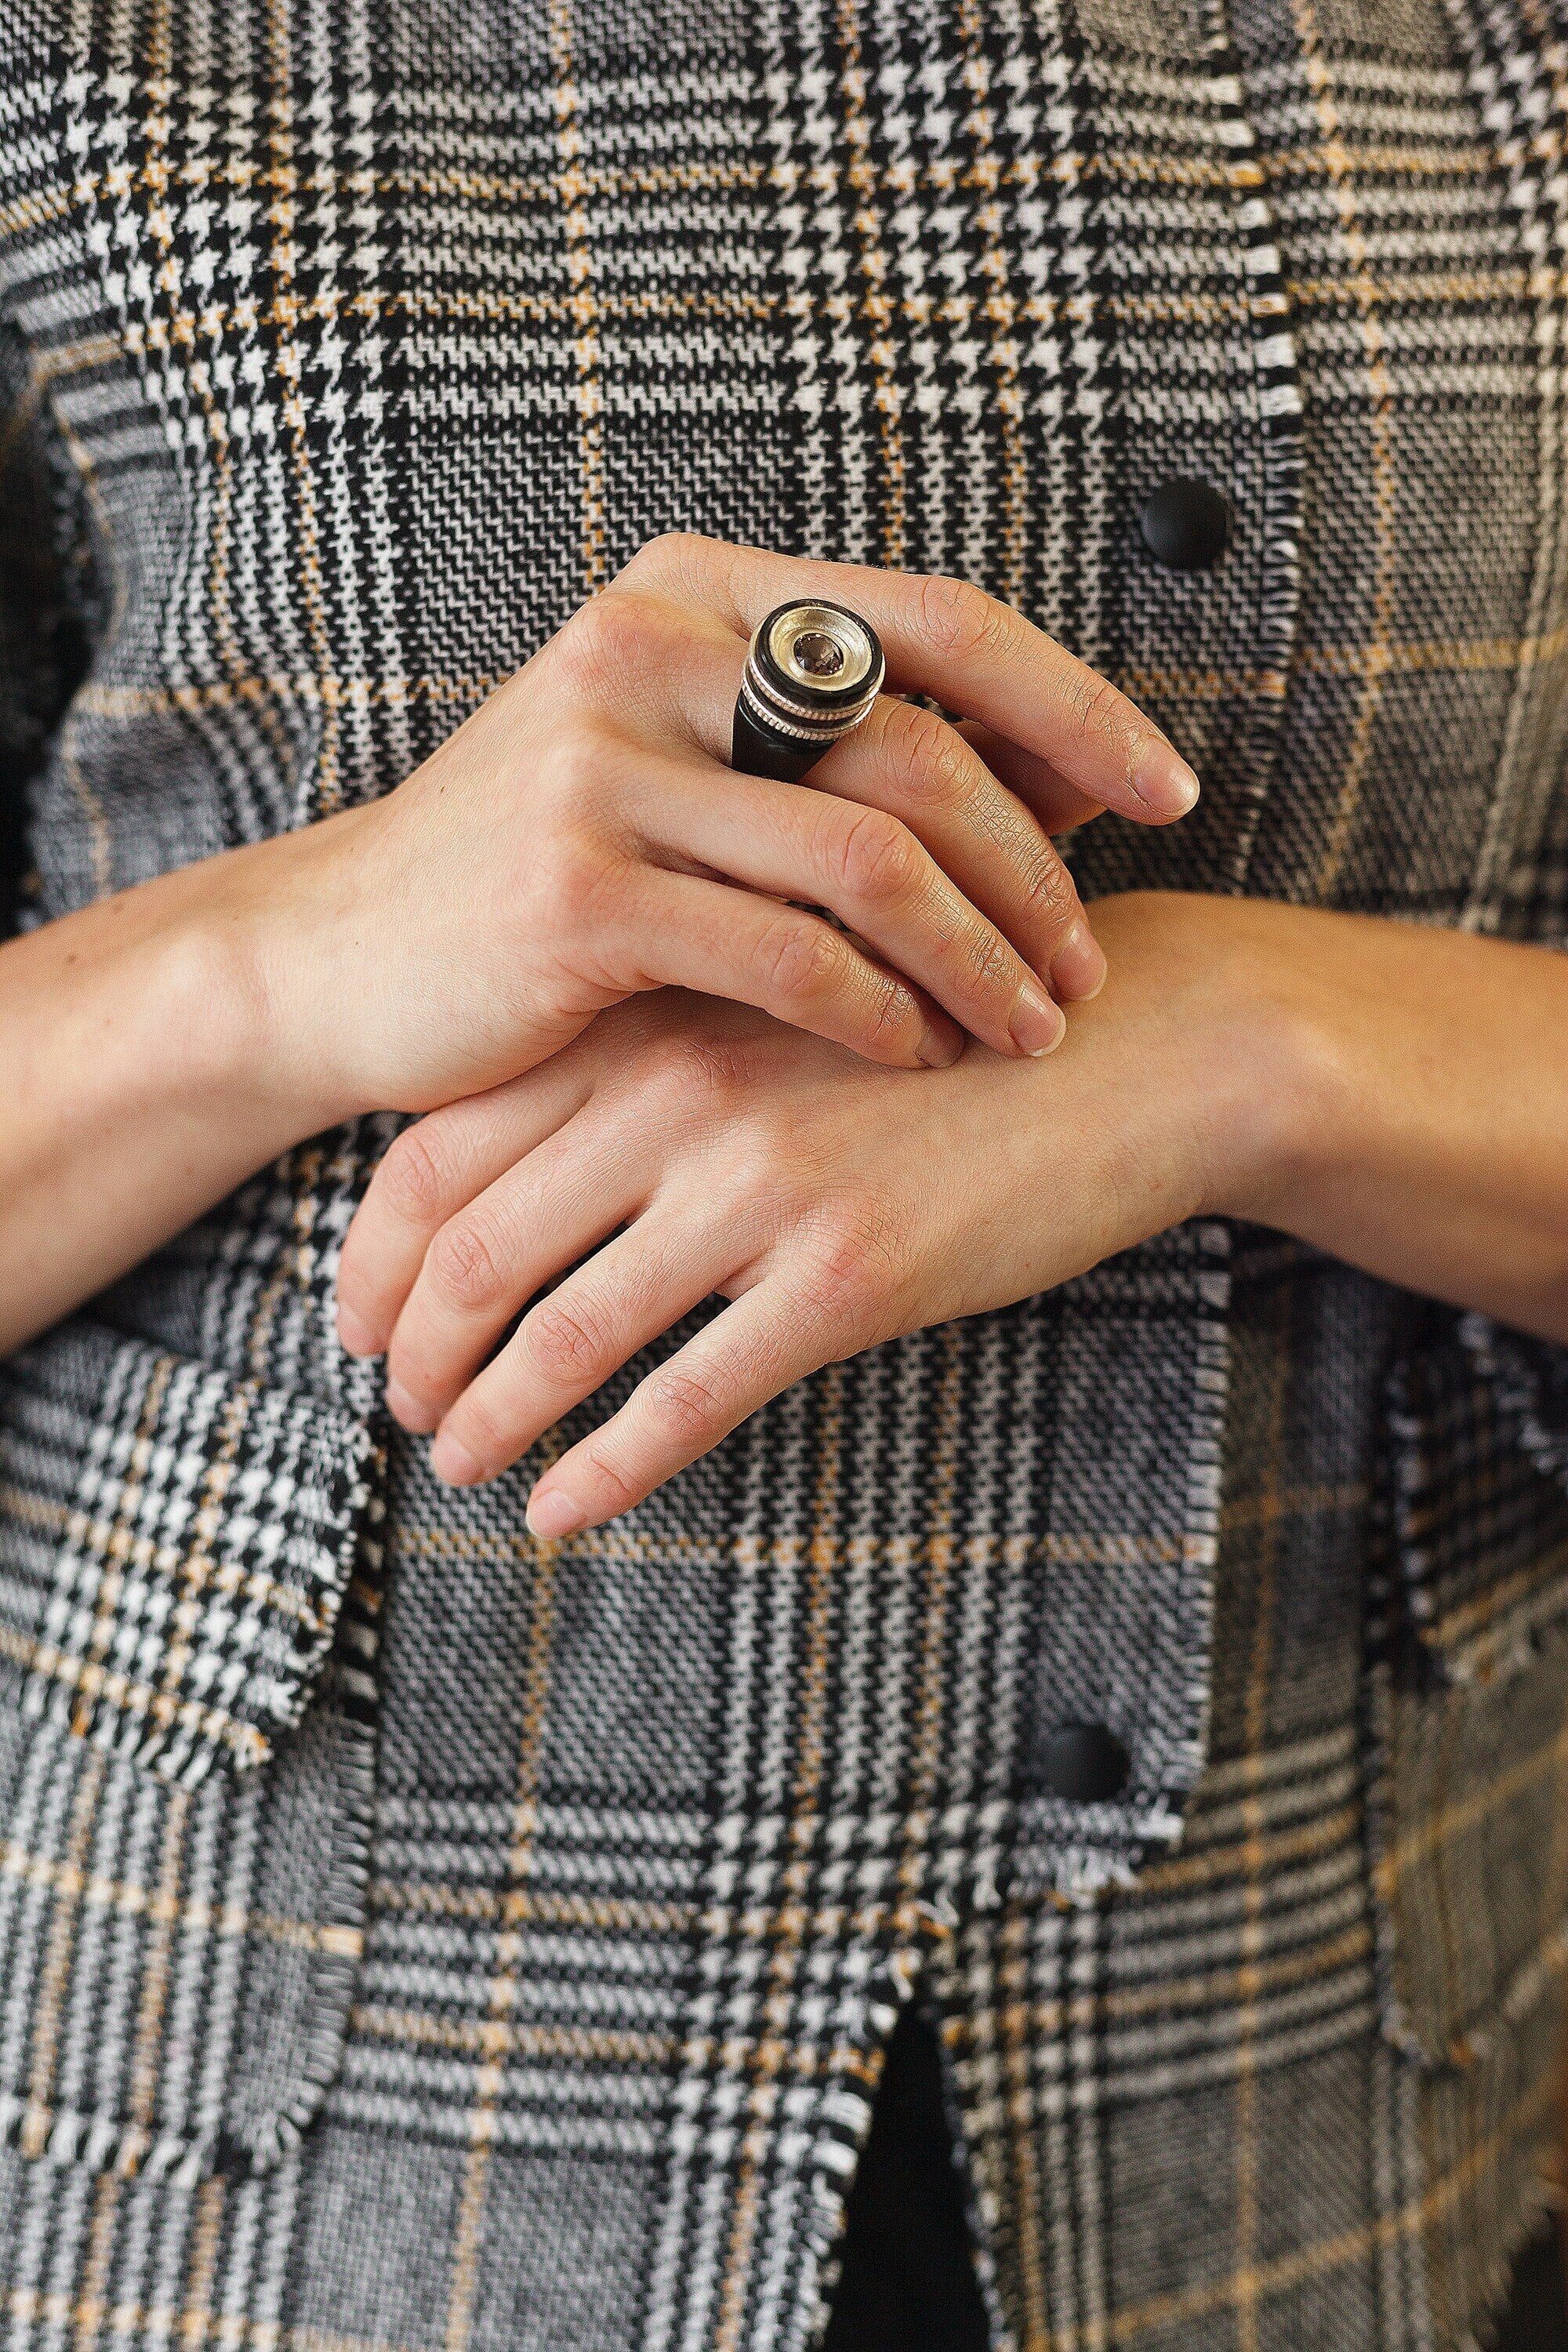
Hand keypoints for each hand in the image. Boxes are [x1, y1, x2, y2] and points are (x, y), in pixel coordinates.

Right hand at [239, 533, 1198, 1124]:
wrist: (342, 960)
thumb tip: (1054, 782)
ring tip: (1029, 1030)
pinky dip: (878, 1011)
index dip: (1076, 708)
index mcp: (695, 591)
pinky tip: (913, 1053)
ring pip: (871, 859)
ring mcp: (604, 763)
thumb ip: (833, 754)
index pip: (938, 622)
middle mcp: (650, 647)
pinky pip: (788, 955)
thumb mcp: (684, 773)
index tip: (1170, 792)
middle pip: (923, 749)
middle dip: (1035, 875)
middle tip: (1085, 969)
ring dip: (978, 958)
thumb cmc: (544, 874)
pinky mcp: (579, 889)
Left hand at [336, 892, 1291, 1519]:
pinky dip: (604, 1468)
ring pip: (567, 1329)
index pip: (446, 1144)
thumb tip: (534, 1177)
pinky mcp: (849, 1275)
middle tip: (400, 1406)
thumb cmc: (942, 1030)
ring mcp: (764, 1185)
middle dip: (416, 1346)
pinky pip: (688, 1398)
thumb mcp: (779, 1013)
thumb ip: (657, 1070)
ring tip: (458, 1463)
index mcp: (653, 1021)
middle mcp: (683, 1094)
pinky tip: (561, 1512)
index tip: (355, 1319)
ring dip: (490, 1414)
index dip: (377, 1251)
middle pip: (479, 1244)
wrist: (1131, 1046)